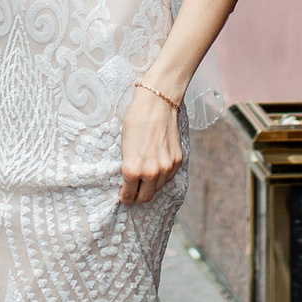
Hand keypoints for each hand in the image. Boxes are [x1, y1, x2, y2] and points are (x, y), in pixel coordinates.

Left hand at [119, 83, 184, 203]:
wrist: (157, 103)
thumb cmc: (135, 121)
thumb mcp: (124, 146)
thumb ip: (128, 166)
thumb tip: (129, 180)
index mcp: (133, 169)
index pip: (128, 195)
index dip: (125, 198)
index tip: (124, 197)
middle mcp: (151, 172)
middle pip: (145, 197)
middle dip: (137, 196)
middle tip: (133, 191)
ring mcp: (166, 168)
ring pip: (158, 188)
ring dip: (150, 186)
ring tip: (145, 177)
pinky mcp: (177, 161)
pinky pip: (168, 177)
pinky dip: (161, 176)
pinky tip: (156, 166)